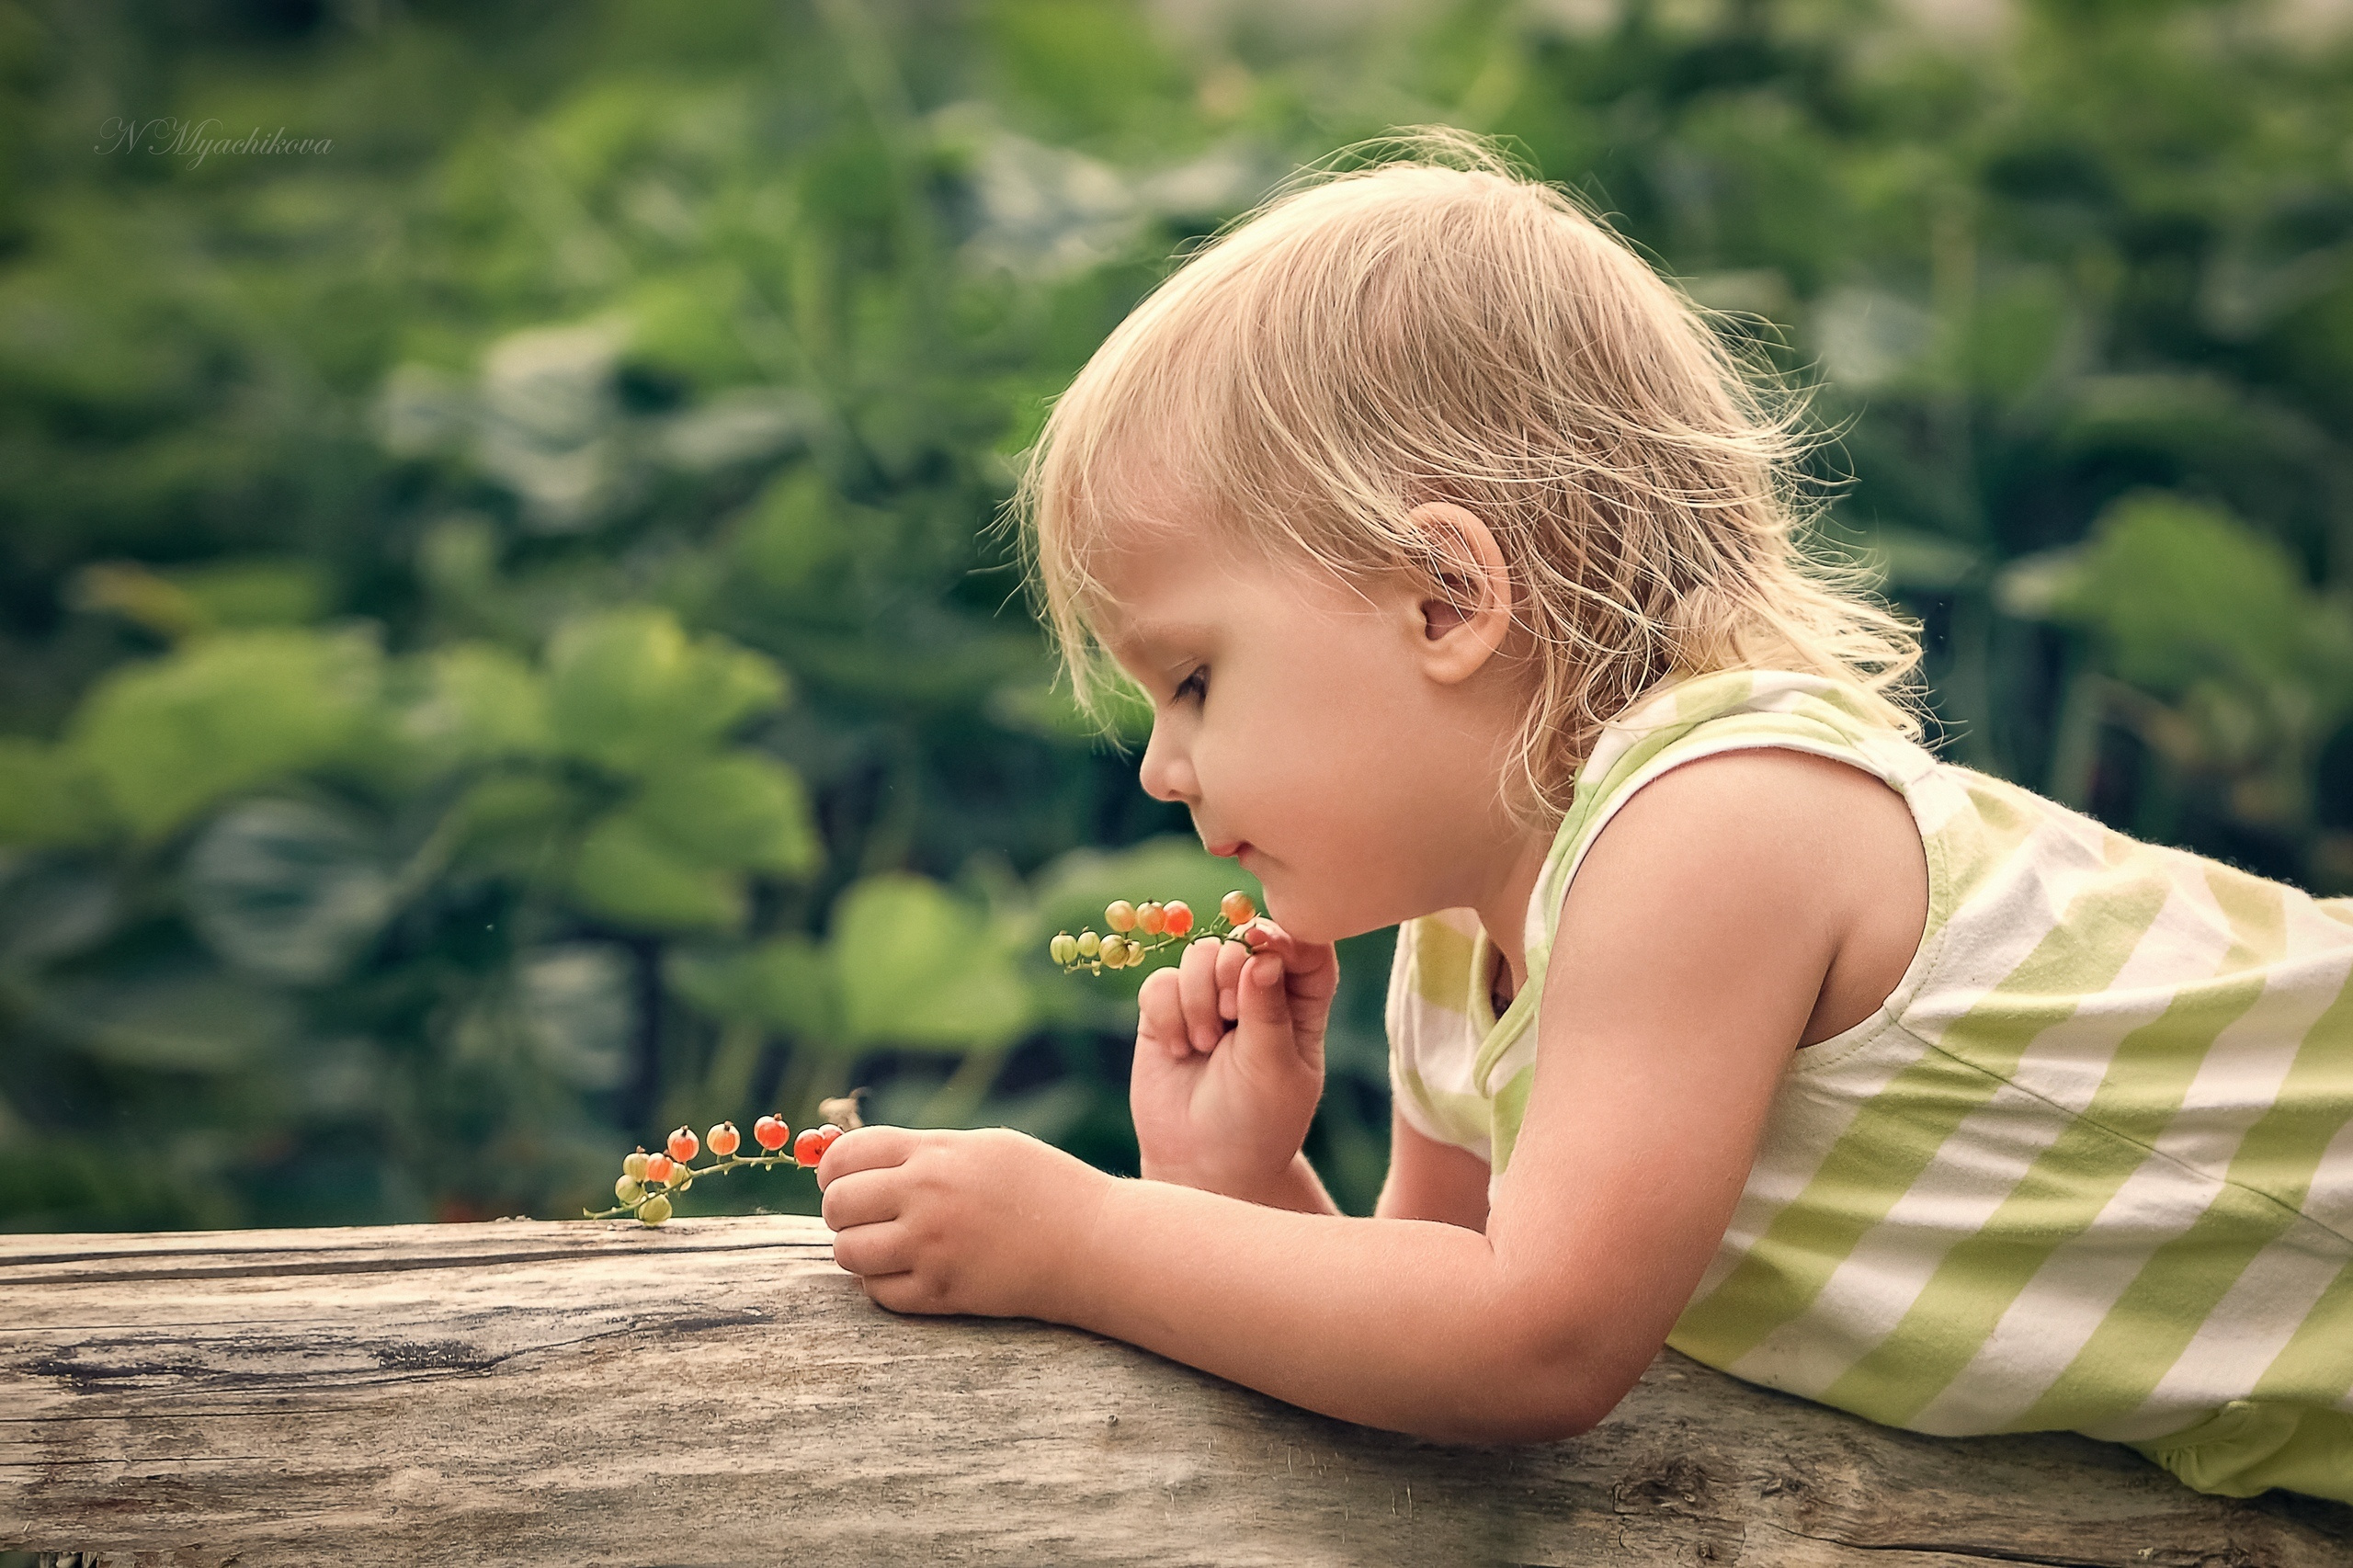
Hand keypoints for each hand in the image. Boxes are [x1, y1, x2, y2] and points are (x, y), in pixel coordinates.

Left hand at [817, 1125, 1109, 1318]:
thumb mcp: (985, 1148)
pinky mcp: (943, 1292)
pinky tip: (911, 1272)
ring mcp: (933, 1247)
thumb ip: (924, 1151)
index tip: (842, 1180)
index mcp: (937, 1153)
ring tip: (888, 1246)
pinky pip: (879, 1292)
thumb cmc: (1045, 1188)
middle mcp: (927, 1196)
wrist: (1095, 1243)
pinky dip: (884, 1285)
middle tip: (864, 1217)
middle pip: (837, 1205)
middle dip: (842, 1212)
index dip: (833, 1169)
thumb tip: (855, 1161)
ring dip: (859, 1251)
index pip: (846, 1155)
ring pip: (848, 1253)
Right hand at [1130, 920, 1336, 1201]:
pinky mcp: (1167, 1013)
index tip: (1262, 945)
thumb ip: (1268, 1012)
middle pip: (1243, 940)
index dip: (1285, 935)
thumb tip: (1262, 957)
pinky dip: (1166, 1012)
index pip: (1305, 948)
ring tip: (1203, 1046)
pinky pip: (1159, 983)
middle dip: (1231, 969)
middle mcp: (1256, 993)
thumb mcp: (1274, 1071)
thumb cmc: (1256, 1123)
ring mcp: (1209, 1000)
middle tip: (1228, 1015)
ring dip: (1197, 996)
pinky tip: (1178, 1050)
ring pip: (1198, 954)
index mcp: (1300, 1005)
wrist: (1202, 1165)